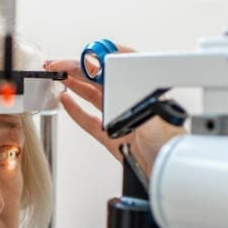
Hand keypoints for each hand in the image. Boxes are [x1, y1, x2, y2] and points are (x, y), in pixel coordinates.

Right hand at [44, 44, 186, 175]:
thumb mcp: (146, 111)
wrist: (167, 172)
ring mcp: (119, 119)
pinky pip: (89, 120)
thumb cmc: (168, 143)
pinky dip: (75, 110)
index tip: (81, 56)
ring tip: (59, 76)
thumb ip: (123, 93)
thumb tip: (103, 73)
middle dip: (78, 69)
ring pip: (92, 96)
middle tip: (59, 65)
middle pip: (99, 80)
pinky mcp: (111, 138)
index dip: (97, 58)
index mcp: (140, 91)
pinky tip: (66, 100)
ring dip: (74, 85)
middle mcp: (129, 102)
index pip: (115, 66)